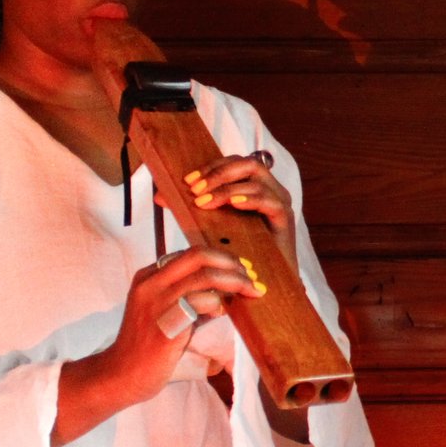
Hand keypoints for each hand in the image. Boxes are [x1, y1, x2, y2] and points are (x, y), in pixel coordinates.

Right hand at [82, 249, 258, 412]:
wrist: (122, 375)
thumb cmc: (147, 346)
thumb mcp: (163, 312)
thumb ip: (188, 297)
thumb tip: (225, 293)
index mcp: (148, 277)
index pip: (190, 254)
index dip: (220, 258)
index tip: (240, 269)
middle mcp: (151, 283)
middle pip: (199, 256)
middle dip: (230, 263)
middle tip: (249, 276)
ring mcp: (157, 302)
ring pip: (205, 277)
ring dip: (235, 282)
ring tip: (250, 292)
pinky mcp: (166, 323)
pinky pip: (201, 302)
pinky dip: (220, 303)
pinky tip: (226, 311)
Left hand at [161, 149, 296, 261]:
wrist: (264, 283)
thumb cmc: (238, 253)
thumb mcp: (211, 225)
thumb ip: (191, 208)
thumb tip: (160, 196)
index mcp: (252, 187)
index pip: (234, 163)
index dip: (211, 167)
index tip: (188, 181)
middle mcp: (269, 190)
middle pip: (247, 163)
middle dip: (218, 173)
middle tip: (196, 189)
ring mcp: (279, 202)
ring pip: (257, 180)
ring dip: (227, 188)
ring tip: (206, 203)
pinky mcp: (285, 219)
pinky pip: (270, 200)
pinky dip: (250, 198)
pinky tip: (233, 204)